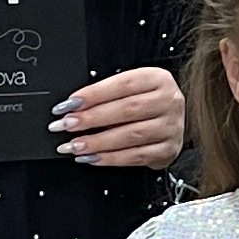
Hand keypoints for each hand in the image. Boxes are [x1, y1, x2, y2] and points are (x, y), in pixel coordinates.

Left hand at [54, 65, 185, 168]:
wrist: (171, 121)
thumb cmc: (146, 102)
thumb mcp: (133, 88)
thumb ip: (107, 94)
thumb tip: (73, 108)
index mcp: (158, 79)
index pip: (123, 84)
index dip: (94, 94)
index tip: (70, 104)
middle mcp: (169, 101)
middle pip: (127, 109)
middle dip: (92, 118)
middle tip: (68, 124)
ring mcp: (171, 127)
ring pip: (131, 135)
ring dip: (98, 142)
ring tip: (75, 145)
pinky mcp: (168, 150)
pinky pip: (136, 156)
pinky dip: (110, 158)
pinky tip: (92, 157)